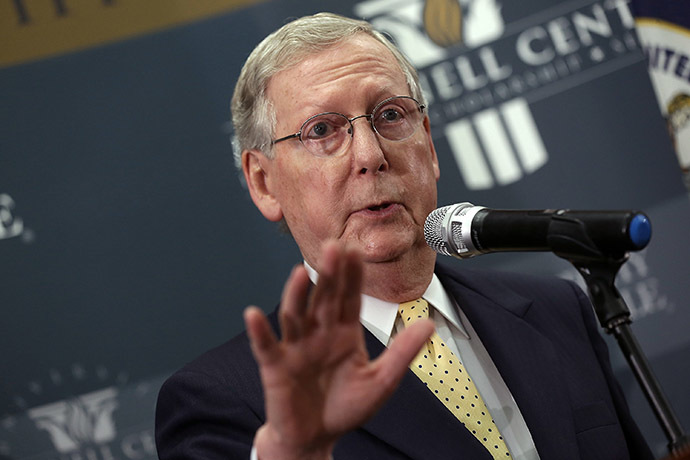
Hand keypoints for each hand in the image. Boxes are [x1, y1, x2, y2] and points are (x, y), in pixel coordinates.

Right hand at [244, 240, 433, 459]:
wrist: (315, 439)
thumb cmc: (344, 408)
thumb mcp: (380, 382)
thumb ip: (401, 353)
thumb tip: (429, 326)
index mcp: (344, 333)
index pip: (349, 298)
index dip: (353, 276)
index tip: (357, 250)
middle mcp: (319, 333)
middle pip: (323, 299)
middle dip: (328, 274)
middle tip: (333, 246)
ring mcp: (296, 347)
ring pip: (295, 315)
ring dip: (296, 294)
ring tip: (301, 273)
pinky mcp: (276, 366)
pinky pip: (266, 346)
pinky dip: (259, 331)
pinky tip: (254, 314)